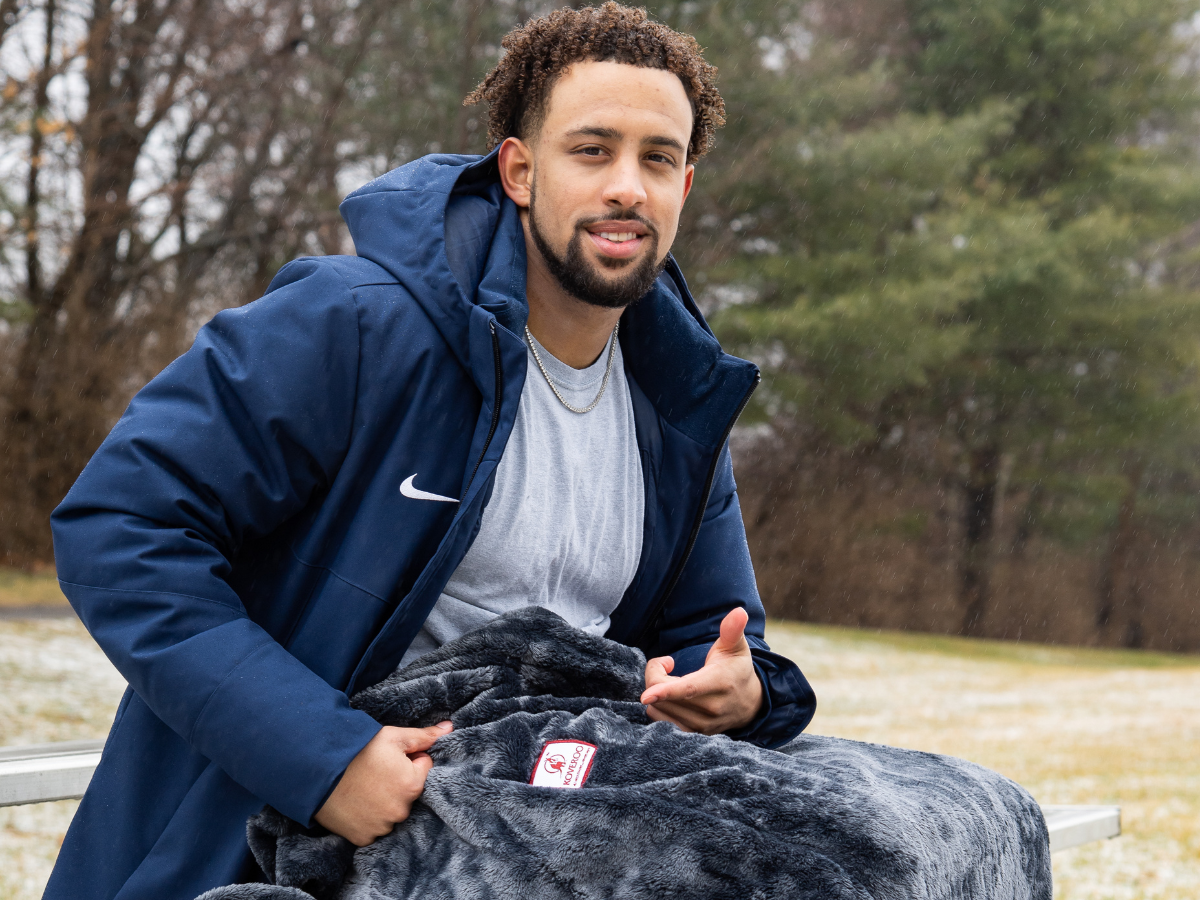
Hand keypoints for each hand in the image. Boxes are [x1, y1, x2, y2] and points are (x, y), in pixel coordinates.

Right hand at [315, 721, 451, 845]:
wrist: (316, 770)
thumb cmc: (357, 749)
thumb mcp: (393, 736)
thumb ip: (425, 735)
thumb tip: (450, 728)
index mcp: (413, 784)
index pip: (423, 767)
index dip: (408, 758)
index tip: (388, 757)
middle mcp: (401, 811)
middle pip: (408, 791)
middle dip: (397, 781)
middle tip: (374, 771)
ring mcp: (382, 827)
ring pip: (392, 810)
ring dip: (383, 800)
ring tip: (363, 786)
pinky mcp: (364, 838)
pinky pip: (374, 827)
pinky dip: (368, 817)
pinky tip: (356, 802)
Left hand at [640, 607, 763, 734]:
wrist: (749, 704)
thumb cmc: (737, 669)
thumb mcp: (736, 647)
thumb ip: (732, 630)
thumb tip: (738, 612)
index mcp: (720, 683)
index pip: (690, 689)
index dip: (667, 690)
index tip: (647, 693)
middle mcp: (712, 709)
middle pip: (667, 696)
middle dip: (656, 675)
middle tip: (667, 663)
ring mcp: (702, 725)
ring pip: (660, 709)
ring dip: (656, 691)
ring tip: (670, 678)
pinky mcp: (693, 734)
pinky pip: (661, 721)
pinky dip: (658, 705)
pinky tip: (668, 695)